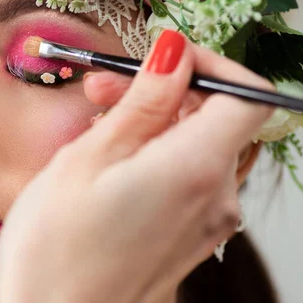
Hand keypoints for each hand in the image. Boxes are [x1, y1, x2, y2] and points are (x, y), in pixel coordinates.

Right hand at [0, 31, 273, 302]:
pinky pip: (189, 179)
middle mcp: (215, 198)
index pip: (246, 95)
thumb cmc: (56, 250)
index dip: (211, 65)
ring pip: (198, 147)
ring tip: (100, 123)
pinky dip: (160, 155)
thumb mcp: (90, 157)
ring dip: (157, 122)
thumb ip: (144, 101)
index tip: (165, 58)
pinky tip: (114, 160)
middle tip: (105, 90)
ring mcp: (206, 223)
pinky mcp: (189, 238)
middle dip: (166, 90)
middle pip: (216, 119)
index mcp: (195, 169)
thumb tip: (176, 53)